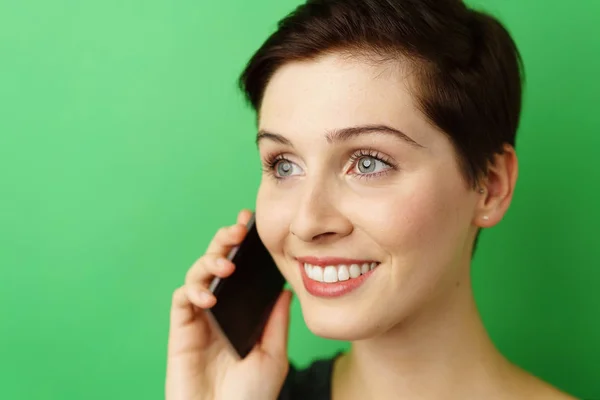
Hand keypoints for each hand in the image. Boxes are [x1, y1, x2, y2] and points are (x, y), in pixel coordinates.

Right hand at [165, 209, 292, 399]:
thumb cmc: (250, 397)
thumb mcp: (273, 356)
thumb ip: (276, 322)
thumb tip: (286, 290)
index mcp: (242, 312)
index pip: (242, 271)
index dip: (244, 246)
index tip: (252, 223)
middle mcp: (220, 310)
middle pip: (217, 264)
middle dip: (224, 241)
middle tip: (238, 230)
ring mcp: (200, 319)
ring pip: (197, 274)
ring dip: (210, 262)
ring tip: (227, 265)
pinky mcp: (181, 331)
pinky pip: (182, 300)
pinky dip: (193, 290)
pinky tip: (208, 297)